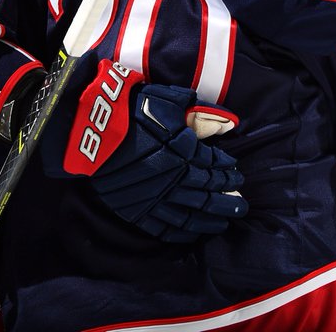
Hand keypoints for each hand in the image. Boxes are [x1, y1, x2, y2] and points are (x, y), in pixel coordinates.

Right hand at [57, 57, 247, 242]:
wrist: (94, 128)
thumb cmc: (135, 109)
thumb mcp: (171, 101)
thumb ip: (203, 113)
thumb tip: (229, 126)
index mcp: (187, 152)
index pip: (216, 167)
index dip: (229, 171)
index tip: (236, 173)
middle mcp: (177, 179)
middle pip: (210, 195)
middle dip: (229, 200)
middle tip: (242, 205)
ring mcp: (157, 199)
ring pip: (192, 216)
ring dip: (212, 220)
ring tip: (225, 222)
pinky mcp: (138, 211)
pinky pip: (165, 228)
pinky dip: (183, 233)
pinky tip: (195, 233)